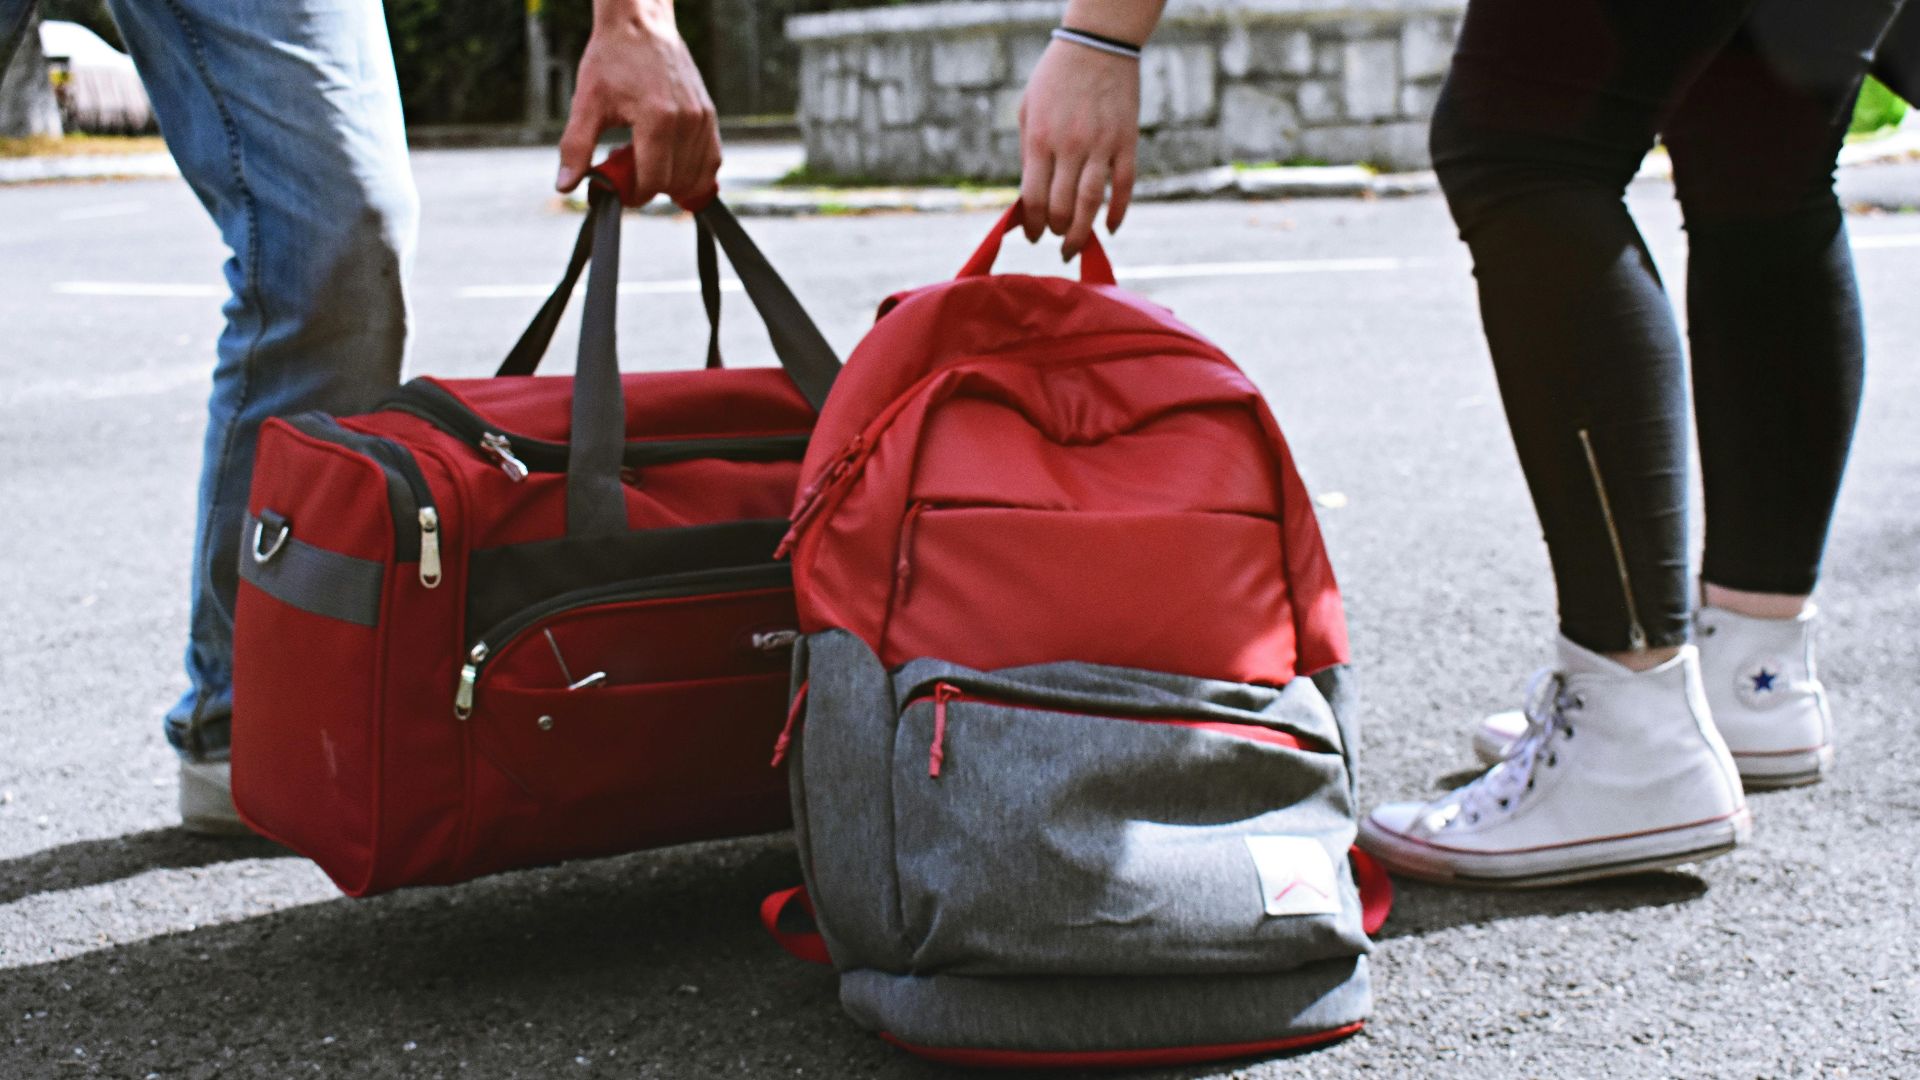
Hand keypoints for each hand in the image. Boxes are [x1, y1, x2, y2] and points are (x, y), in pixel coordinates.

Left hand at [556, 2, 720, 206]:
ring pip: (695, 177)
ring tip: (647, 162)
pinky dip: (693, 173)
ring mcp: (703, 119)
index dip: (633, 194)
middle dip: (650, 187)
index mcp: (657, 119)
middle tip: (628, 169)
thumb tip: (565, 185)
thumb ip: (576, 147)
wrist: (640, 25)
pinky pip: (711, 161)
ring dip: (671, 182)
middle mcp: (687, 121)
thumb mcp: (587, 103)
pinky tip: (671, 163)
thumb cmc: (612, 59)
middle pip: (674, 183)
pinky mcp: (710, 116)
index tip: (619, 189)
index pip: (653, 182)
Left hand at [1017, 40, 1142, 259]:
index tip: (1034, 236)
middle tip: (1057, 241)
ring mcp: (1101, 145)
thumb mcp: (1028, 110)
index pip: (1034, 198)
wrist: (1097, 45)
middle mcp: (1070, 147)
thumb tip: (1031, 196)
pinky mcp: (1127, 142)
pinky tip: (1111, 227)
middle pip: (1063, 207)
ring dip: (1083, 233)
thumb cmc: (1055, 79)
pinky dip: (1118, 212)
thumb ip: (1029, 152)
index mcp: (1040, 139)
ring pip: (1092, 203)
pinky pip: (1124, 186)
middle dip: (1057, 232)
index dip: (1033, 225)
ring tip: (1076, 247)